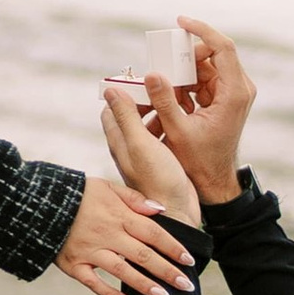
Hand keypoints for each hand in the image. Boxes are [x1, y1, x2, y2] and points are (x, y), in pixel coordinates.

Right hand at [55, 172, 194, 294]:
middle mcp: (107, 234)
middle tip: (187, 285)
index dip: (173, 247)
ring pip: (123, 271)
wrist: (38, 201)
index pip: (153, 233)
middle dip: (167, 271)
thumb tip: (160, 211)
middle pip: (143, 255)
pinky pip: (93, 283)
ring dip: (145, 285)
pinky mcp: (73, 264)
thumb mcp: (106, 186)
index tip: (190, 260)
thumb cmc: (77, 192)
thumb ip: (134, 198)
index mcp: (118, 214)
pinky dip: (110, 294)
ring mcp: (89, 251)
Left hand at [101, 83, 199, 223]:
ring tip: (175, 100)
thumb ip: (126, 117)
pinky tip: (182, 121)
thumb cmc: (158, 181)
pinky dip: (169, 124)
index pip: (113, 108)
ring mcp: (146, 155)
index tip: (141, 81)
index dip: (124, 92)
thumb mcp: (140, 144)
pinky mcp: (162, 161)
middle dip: (144, 98)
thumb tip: (111, 90)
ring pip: (149, 124)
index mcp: (119, 141)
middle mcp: (129, 147)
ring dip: (159, 110)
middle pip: (131, 113)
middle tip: (162, 87)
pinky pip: (163, 135)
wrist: (178, 214)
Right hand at [135, 15, 255, 206]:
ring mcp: (233, 93)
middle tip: (162, 64)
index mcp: (234, 93)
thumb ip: (164, 101)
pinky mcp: (225, 98)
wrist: (214, 180)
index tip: (181, 22)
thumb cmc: (200, 160)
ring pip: (206, 68)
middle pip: (213, 55)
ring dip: (184, 74)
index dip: (203, 30)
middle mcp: (239, 89)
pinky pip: (204, 80)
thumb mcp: (177, 130)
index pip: (223, 48)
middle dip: (185, 57)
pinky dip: (187, 85)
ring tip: (167, 91)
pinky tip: (175, 101)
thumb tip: (152, 73)